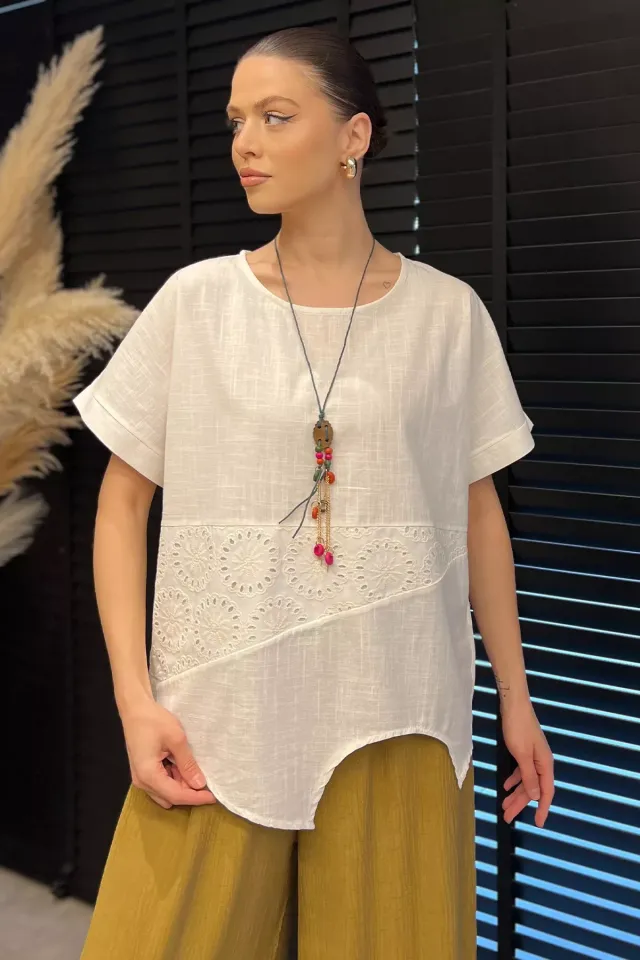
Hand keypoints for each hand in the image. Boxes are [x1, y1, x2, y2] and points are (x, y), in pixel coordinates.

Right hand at [121, 698, 215, 808]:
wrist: (135, 709)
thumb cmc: (154, 720)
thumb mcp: (176, 739)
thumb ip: (187, 764)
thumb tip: (199, 784)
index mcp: (148, 775)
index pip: (176, 795)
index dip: (195, 798)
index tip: (213, 797)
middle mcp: (142, 782)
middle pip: (170, 797)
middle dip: (188, 792)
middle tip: (205, 778)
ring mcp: (140, 778)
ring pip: (165, 793)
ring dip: (181, 785)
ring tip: (192, 767)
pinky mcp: (142, 772)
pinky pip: (160, 784)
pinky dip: (173, 779)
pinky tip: (181, 764)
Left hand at [500, 698, 553, 827]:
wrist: (514, 705)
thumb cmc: (518, 728)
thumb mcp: (522, 755)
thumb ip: (529, 776)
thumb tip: (535, 796)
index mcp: (545, 764)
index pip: (546, 792)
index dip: (542, 809)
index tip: (538, 824)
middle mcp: (542, 762)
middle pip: (533, 789)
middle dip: (521, 804)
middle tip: (507, 817)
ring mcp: (533, 756)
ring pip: (526, 781)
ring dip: (516, 793)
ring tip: (504, 806)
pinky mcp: (525, 751)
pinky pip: (521, 771)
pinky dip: (514, 779)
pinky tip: (507, 786)